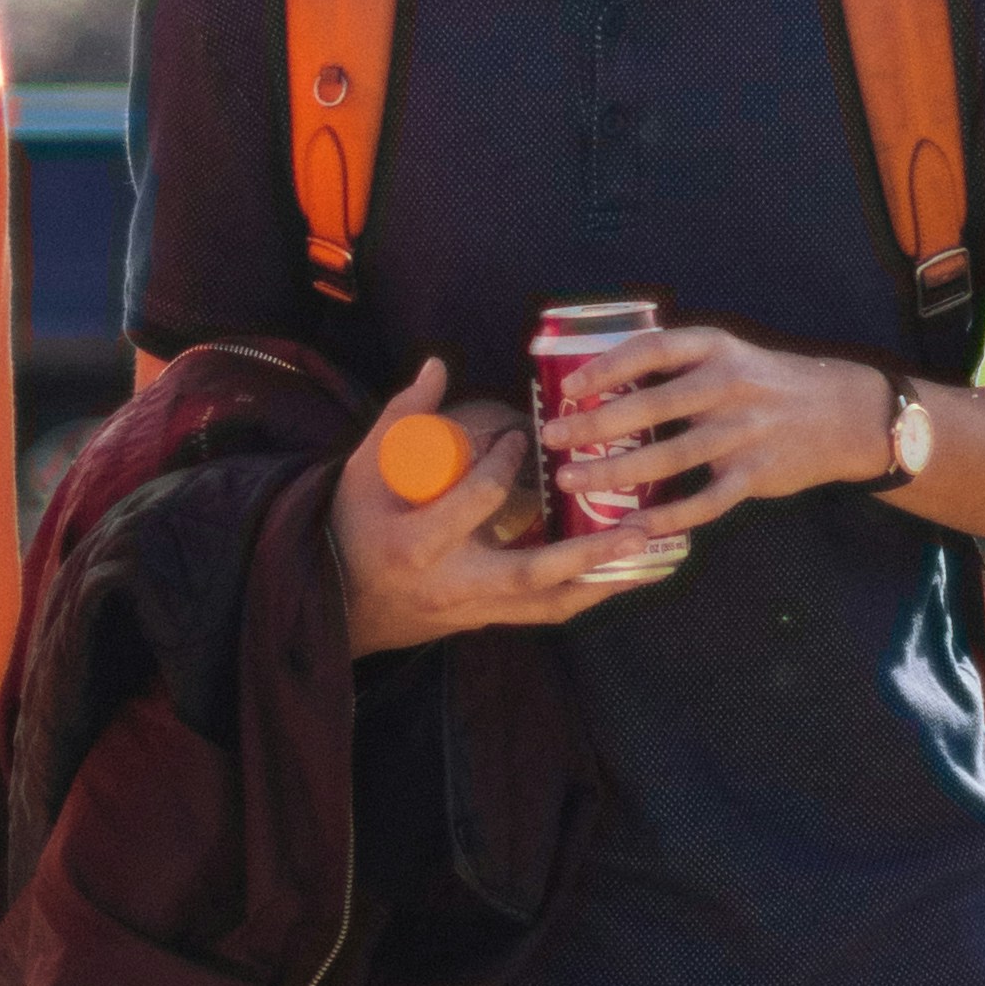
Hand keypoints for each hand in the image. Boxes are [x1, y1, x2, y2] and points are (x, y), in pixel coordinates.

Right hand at [331, 357, 684, 653]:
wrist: (335, 603)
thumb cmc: (351, 526)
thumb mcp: (361, 469)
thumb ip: (401, 415)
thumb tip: (438, 364)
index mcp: (418, 543)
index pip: (476, 500)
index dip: (505, 464)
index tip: (522, 436)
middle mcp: (451, 583)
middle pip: (531, 572)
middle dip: (588, 552)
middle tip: (635, 527)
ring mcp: (472, 609)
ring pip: (547, 605)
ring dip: (602, 583)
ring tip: (650, 557)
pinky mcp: (485, 621)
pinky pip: (544, 613)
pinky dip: (585, 596)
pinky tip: (622, 577)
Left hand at [547, 321, 893, 531]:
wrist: (844, 414)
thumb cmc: (767, 384)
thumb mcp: (730, 355)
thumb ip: (677, 364)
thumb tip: (601, 374)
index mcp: (716, 348)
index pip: (652, 349)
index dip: (607, 365)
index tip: (569, 384)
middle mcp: (729, 385)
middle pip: (652, 405)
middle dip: (595, 423)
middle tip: (553, 437)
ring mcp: (744, 431)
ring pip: (670, 456)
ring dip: (616, 473)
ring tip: (572, 480)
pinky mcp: (756, 473)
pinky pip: (706, 500)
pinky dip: (669, 517)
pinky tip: (633, 528)